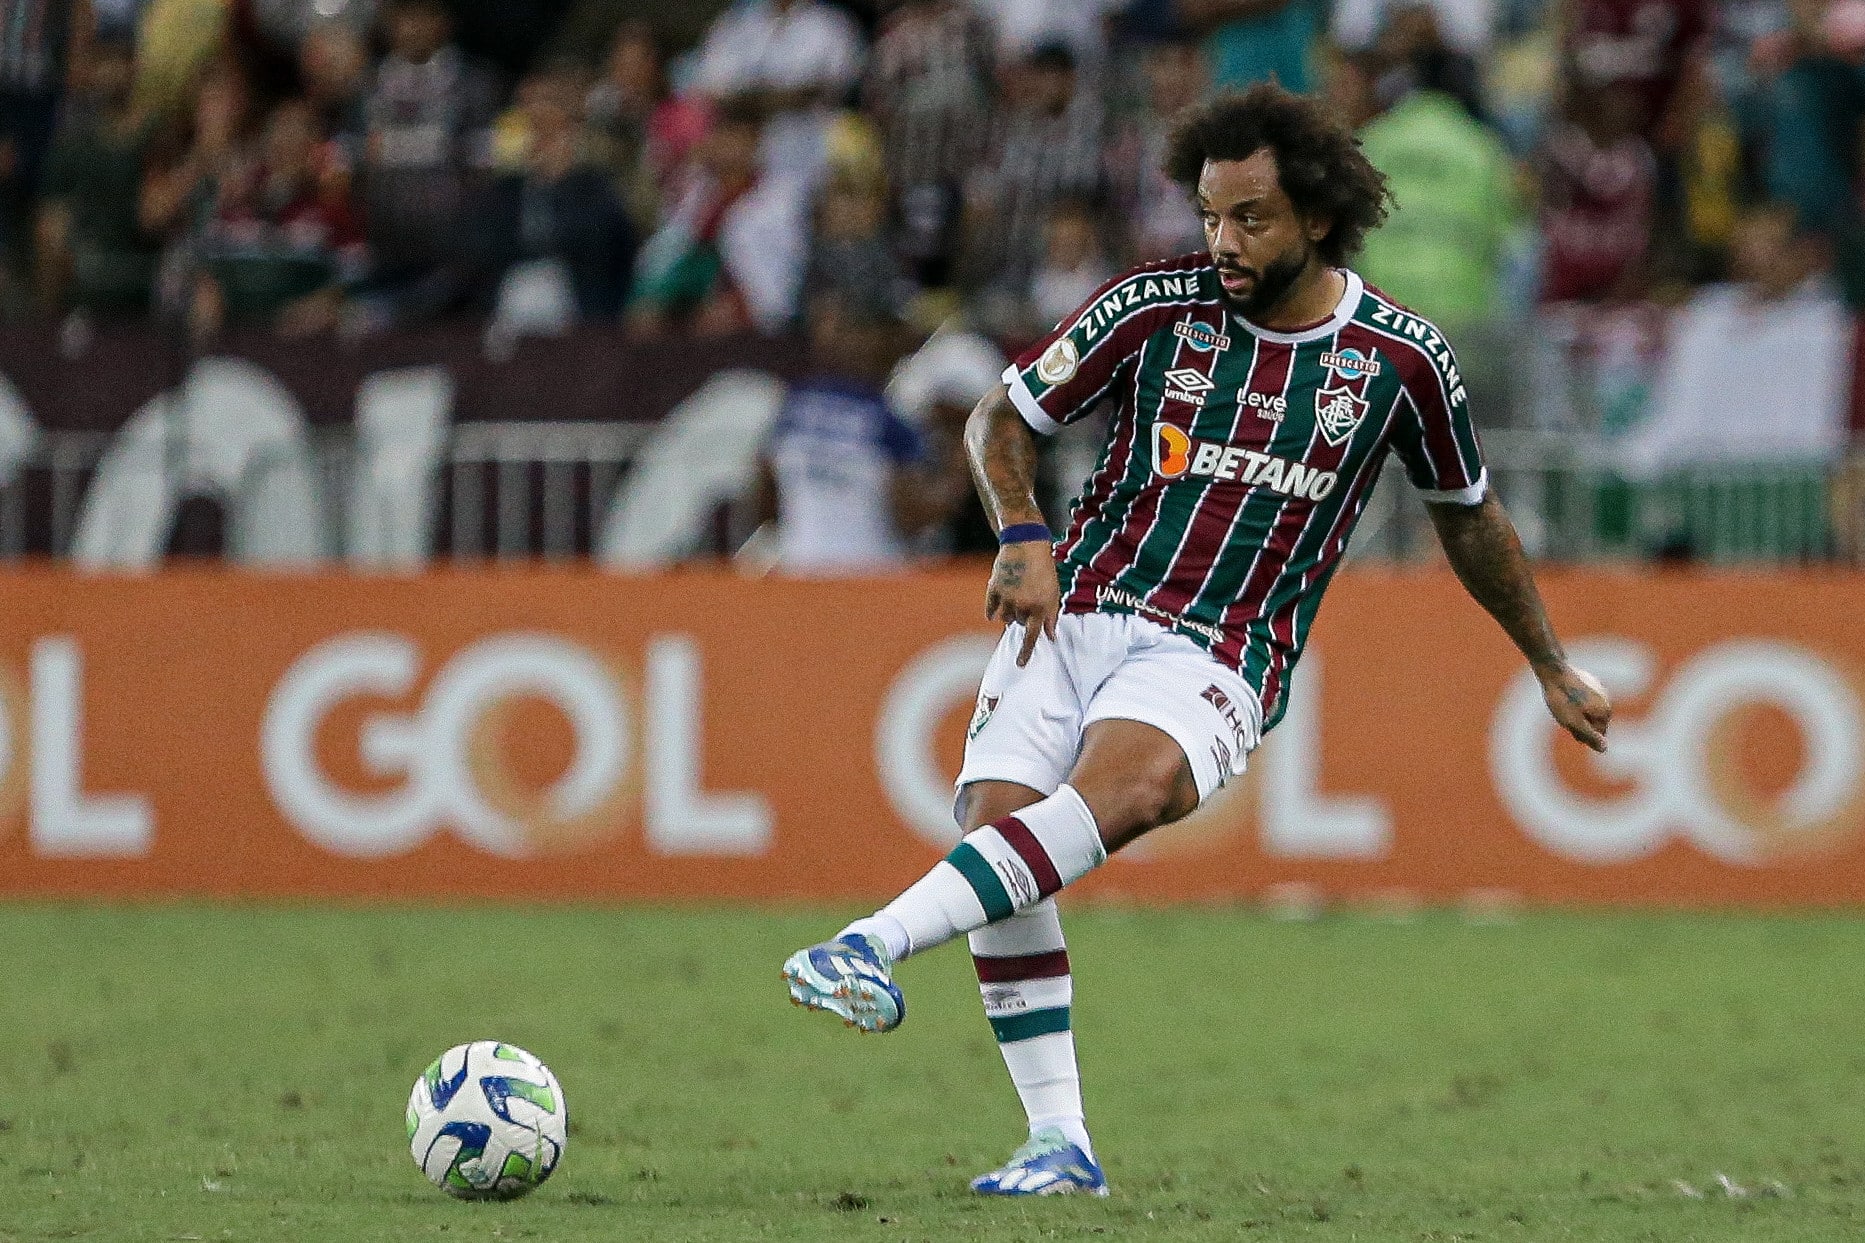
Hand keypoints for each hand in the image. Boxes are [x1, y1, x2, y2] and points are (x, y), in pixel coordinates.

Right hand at [985, 540, 1059, 666]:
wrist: (1026, 544)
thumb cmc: (1044, 569)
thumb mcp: (1054, 593)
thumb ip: (1051, 617)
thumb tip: (1051, 637)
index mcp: (1039, 608)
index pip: (1032, 637)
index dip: (1026, 652)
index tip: (1020, 664)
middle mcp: (1022, 606)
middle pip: (1017, 624)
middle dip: (1022, 616)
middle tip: (1027, 598)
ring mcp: (1006, 598)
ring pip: (1004, 618)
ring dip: (1009, 612)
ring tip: (1016, 594)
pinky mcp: (993, 589)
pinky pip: (990, 609)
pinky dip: (993, 609)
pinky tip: (998, 602)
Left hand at [1539, 664, 1611, 752]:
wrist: (1553, 670)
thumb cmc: (1562, 699)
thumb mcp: (1574, 722)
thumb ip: (1590, 736)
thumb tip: (1604, 749)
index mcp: (1605, 712)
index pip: (1596, 735)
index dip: (1579, 733)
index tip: (1567, 722)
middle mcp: (1606, 700)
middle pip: (1591, 722)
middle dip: (1578, 723)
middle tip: (1563, 712)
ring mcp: (1598, 689)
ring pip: (1586, 710)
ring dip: (1574, 712)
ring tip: (1561, 704)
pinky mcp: (1588, 681)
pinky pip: (1580, 699)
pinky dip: (1572, 701)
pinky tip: (1561, 696)